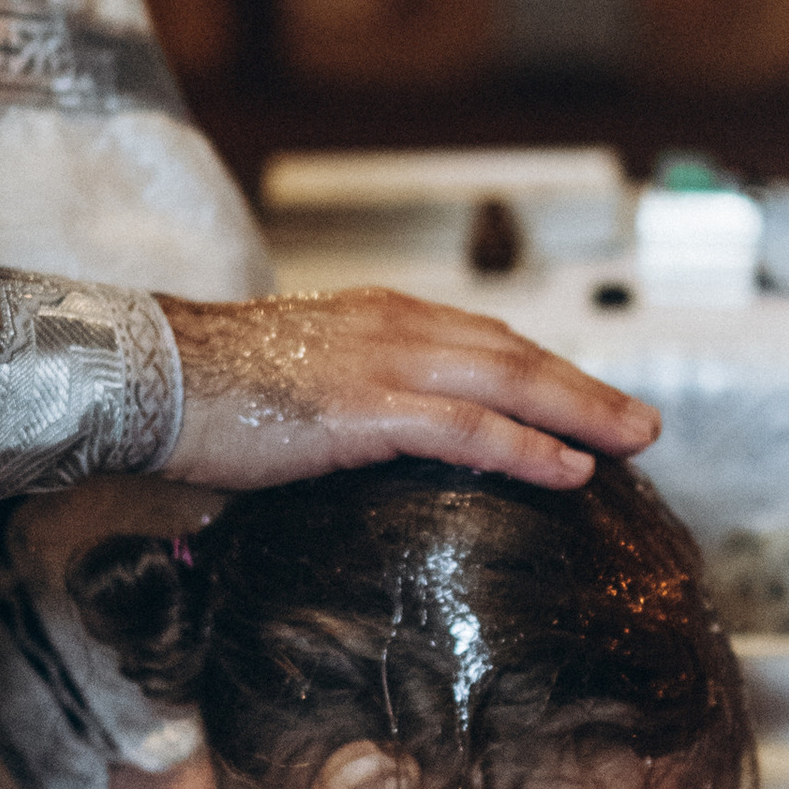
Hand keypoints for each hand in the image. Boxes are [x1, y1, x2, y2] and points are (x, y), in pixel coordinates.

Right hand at [155, 288, 657, 492]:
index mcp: (377, 318)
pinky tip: (569, 470)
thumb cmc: (204, 388)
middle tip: (642, 424)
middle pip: (515, 355)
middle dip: (587, 390)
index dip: (545, 371)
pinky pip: (465, 428)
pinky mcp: (362, 409)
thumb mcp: (295, 383)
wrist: (146, 373)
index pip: (484, 341)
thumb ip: (348, 403)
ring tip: (631, 443)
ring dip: (581, 412)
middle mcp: (392, 327)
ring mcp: (380, 364)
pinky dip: (526, 446)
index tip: (588, 401)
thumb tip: (373, 444)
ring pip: (509, 381)